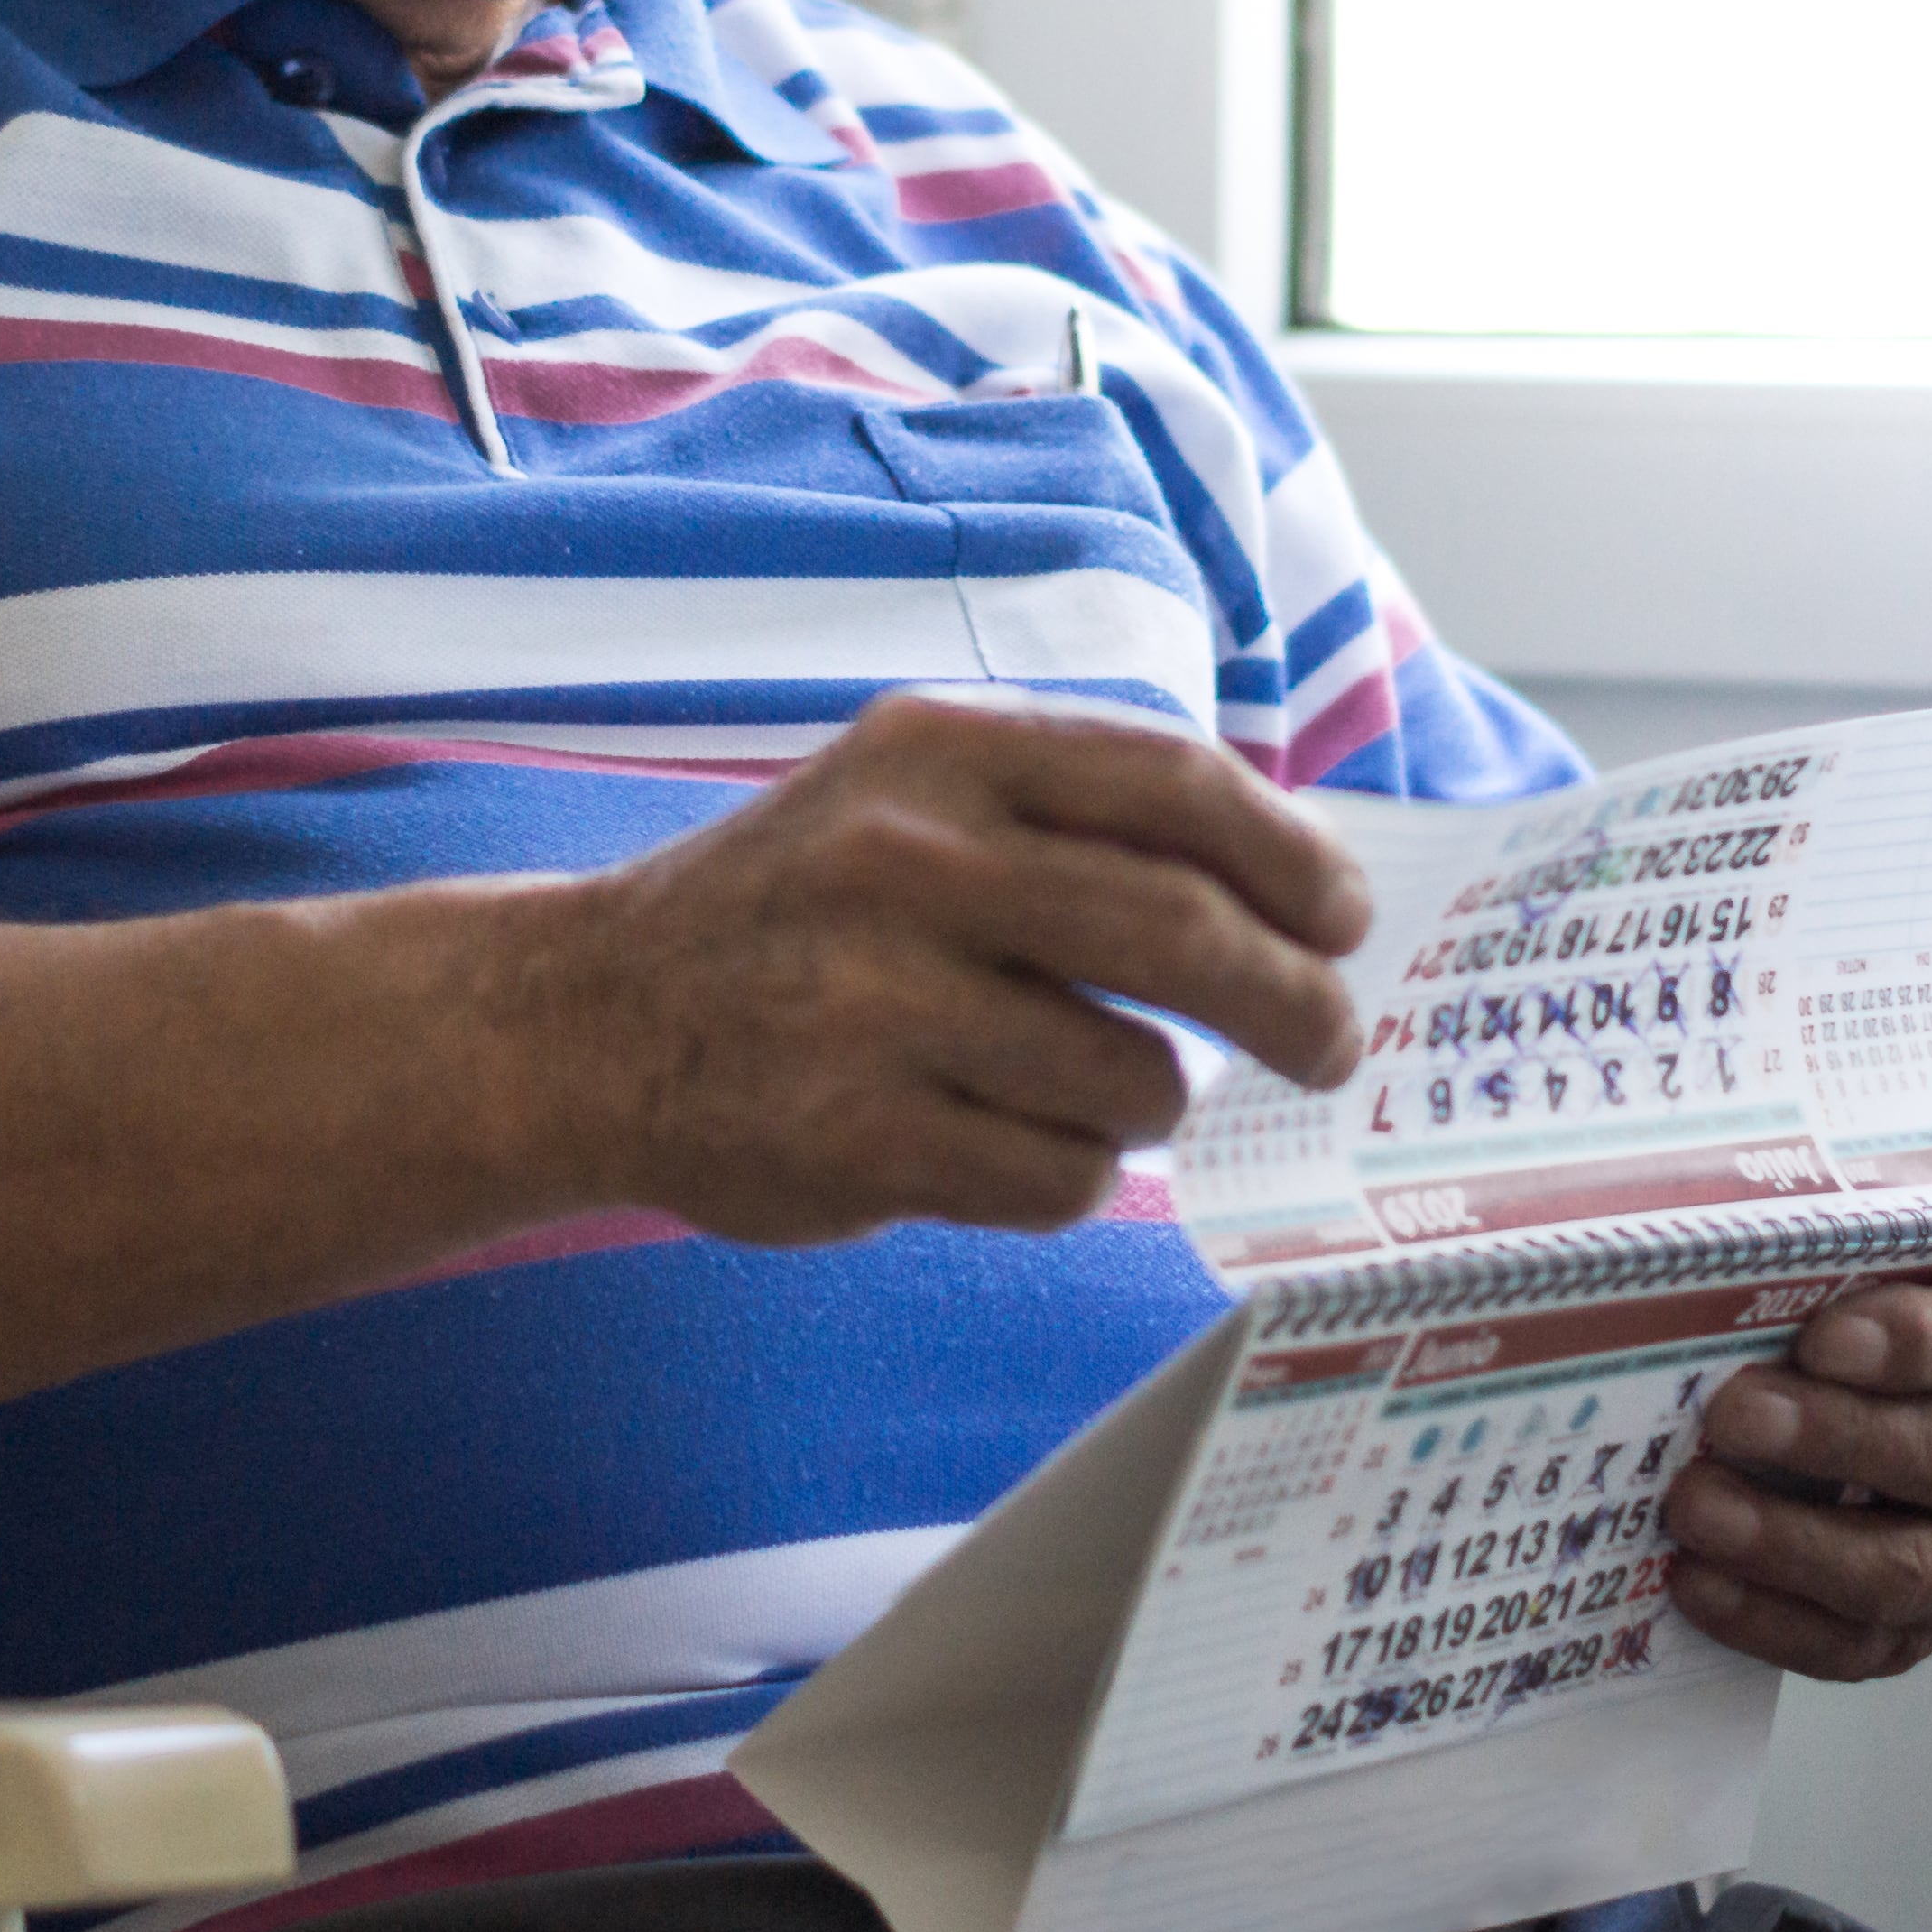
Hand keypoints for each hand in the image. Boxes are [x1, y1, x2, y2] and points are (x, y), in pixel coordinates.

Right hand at [502, 692, 1370, 1248]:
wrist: (586, 1017)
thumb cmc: (797, 908)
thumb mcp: (910, 795)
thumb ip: (1074, 815)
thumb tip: (1292, 885)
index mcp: (941, 753)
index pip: (1174, 786)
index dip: (1290, 858)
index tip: (1345, 917)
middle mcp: (908, 862)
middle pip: (1180, 932)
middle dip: (1292, 1001)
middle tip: (1330, 1043)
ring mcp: (875, 1003)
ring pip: (1129, 1080)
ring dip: (1154, 1102)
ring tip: (1110, 1090)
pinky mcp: (856, 1135)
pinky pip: (1055, 1179)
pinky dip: (1074, 1173)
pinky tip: (1017, 1139)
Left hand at [1660, 1259, 1931, 1677]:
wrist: (1919, 1418)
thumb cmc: (1885, 1317)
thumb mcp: (1892, 1267)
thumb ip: (1843, 1256)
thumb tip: (1720, 1246)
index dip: (1912, 1342)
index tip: (1821, 1339)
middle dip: (1833, 1438)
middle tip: (1732, 1414)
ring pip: (1903, 1569)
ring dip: (1791, 1542)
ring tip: (1695, 1507)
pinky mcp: (1922, 1628)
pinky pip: (1854, 1643)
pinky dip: (1769, 1619)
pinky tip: (1695, 1581)